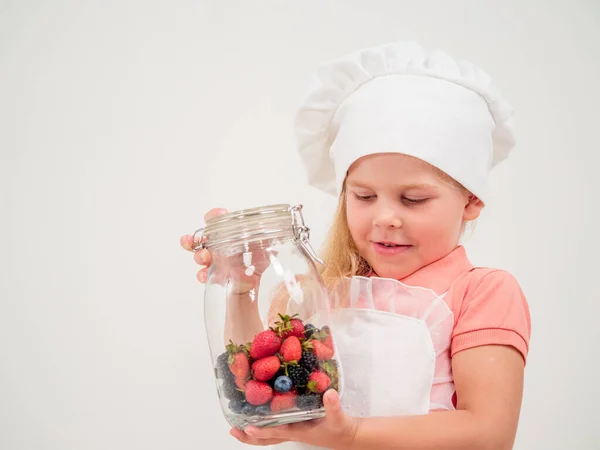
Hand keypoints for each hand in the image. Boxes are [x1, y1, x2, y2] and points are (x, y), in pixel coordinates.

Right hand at [180, 208, 272, 294]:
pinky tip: (205, 275)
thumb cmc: (253, 267)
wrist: (249, 288)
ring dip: (199, 255)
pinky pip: (204, 275)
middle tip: (198, 241)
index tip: (218, 214)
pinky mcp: (213, 277)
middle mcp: (217, 248)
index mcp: (228, 238)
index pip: (217, 222)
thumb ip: (267, 246)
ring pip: (200, 256)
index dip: (214, 216)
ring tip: (204, 258)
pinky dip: (203, 274)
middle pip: (201, 239)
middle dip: (196, 238)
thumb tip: (278, 241)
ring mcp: (213, 262)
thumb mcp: (262, 254)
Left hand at [229, 390, 359, 448]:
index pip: (277, 431)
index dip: (262, 430)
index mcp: (298, 431)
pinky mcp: (294, 427)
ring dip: (252, 433)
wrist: (345, 436)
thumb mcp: (338, 417)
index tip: (248, 428)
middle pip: (266, 438)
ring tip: (237, 426)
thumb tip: (329, 393)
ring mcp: (291, 431)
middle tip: (233, 430)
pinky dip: (263, 426)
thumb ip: (333, 405)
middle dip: (249, 437)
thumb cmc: (339, 427)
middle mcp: (291, 432)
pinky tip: (256, 416)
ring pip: (268, 435)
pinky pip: (274, 429)